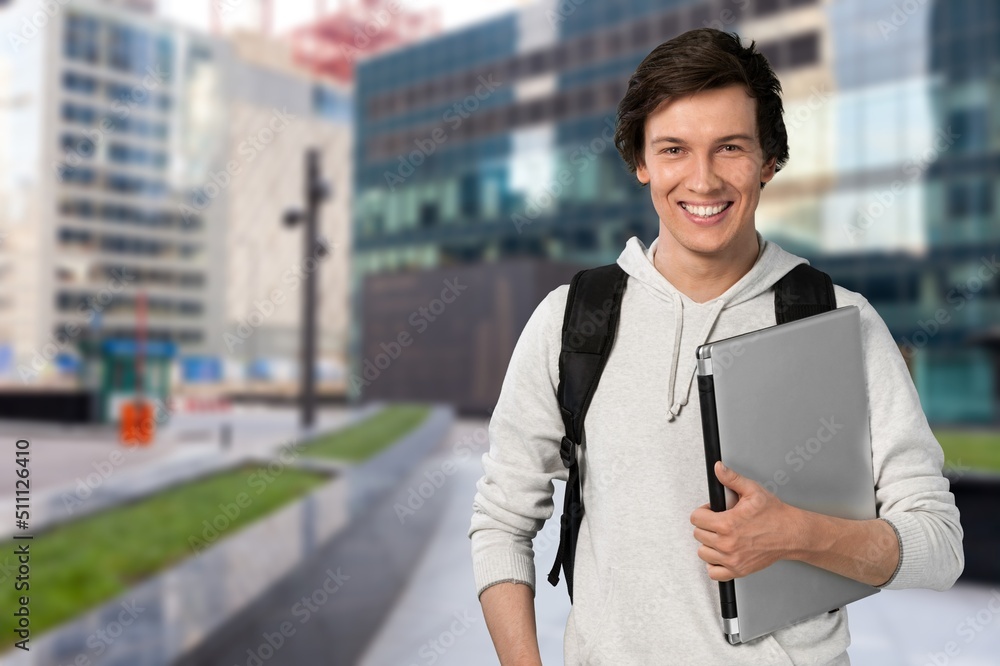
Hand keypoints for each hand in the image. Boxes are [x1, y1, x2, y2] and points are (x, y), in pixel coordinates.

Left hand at [689, 461, 798, 580]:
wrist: (792, 534)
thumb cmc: (774, 514)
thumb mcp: (753, 491)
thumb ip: (732, 479)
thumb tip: (719, 469)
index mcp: (727, 524)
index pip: (695, 518)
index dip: (703, 512)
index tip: (712, 511)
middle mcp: (727, 544)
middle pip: (698, 534)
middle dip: (706, 526)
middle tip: (719, 522)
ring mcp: (732, 559)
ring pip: (703, 552)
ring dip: (709, 544)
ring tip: (721, 536)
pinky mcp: (738, 570)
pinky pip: (714, 572)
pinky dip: (715, 564)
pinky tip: (722, 553)